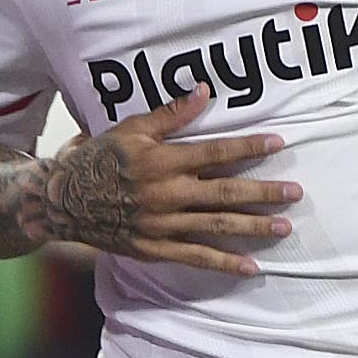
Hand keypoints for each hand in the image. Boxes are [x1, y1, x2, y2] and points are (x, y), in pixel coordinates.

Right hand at [42, 84, 298, 276]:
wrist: (61, 200)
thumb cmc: (100, 159)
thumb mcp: (131, 129)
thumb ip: (171, 115)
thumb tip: (204, 91)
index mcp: (162, 161)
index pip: (215, 152)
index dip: (248, 148)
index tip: (278, 143)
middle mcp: (166, 194)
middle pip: (224, 193)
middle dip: (263, 193)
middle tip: (295, 192)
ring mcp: (162, 224)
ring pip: (216, 226)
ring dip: (252, 227)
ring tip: (284, 227)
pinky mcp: (155, 248)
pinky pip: (194, 257)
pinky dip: (223, 263)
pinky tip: (251, 266)